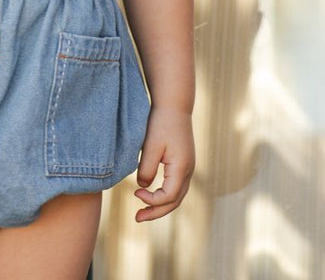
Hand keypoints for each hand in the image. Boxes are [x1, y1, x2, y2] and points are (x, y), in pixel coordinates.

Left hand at [134, 106, 194, 221]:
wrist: (174, 105)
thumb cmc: (161, 123)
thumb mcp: (151, 145)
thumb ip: (147, 169)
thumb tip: (142, 188)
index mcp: (182, 168)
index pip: (168, 196)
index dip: (151, 200)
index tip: (135, 193)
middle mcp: (188, 171)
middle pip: (174, 201)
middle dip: (156, 212)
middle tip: (137, 218)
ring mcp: (188, 168)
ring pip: (176, 196)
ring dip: (160, 206)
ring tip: (143, 212)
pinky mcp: (183, 163)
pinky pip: (176, 187)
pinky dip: (164, 195)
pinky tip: (151, 194)